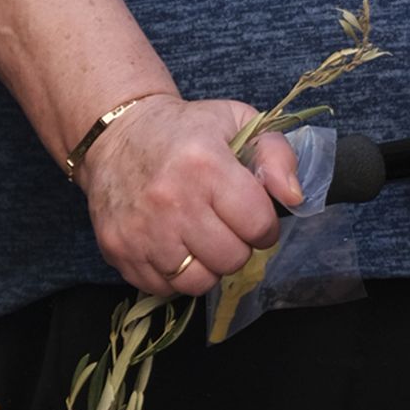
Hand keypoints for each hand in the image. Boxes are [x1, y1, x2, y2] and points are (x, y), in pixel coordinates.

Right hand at [78, 95, 302, 298]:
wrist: (116, 135)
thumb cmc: (185, 130)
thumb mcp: (237, 121)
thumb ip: (276, 154)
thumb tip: (293, 197)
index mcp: (205, 164)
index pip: (258, 224)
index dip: (264, 225)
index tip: (253, 216)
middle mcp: (171, 200)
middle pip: (231, 259)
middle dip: (238, 246)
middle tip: (226, 226)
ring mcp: (141, 229)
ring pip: (198, 282)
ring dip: (208, 266)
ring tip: (201, 240)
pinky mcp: (118, 249)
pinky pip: (162, 288)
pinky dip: (174, 275)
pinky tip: (173, 246)